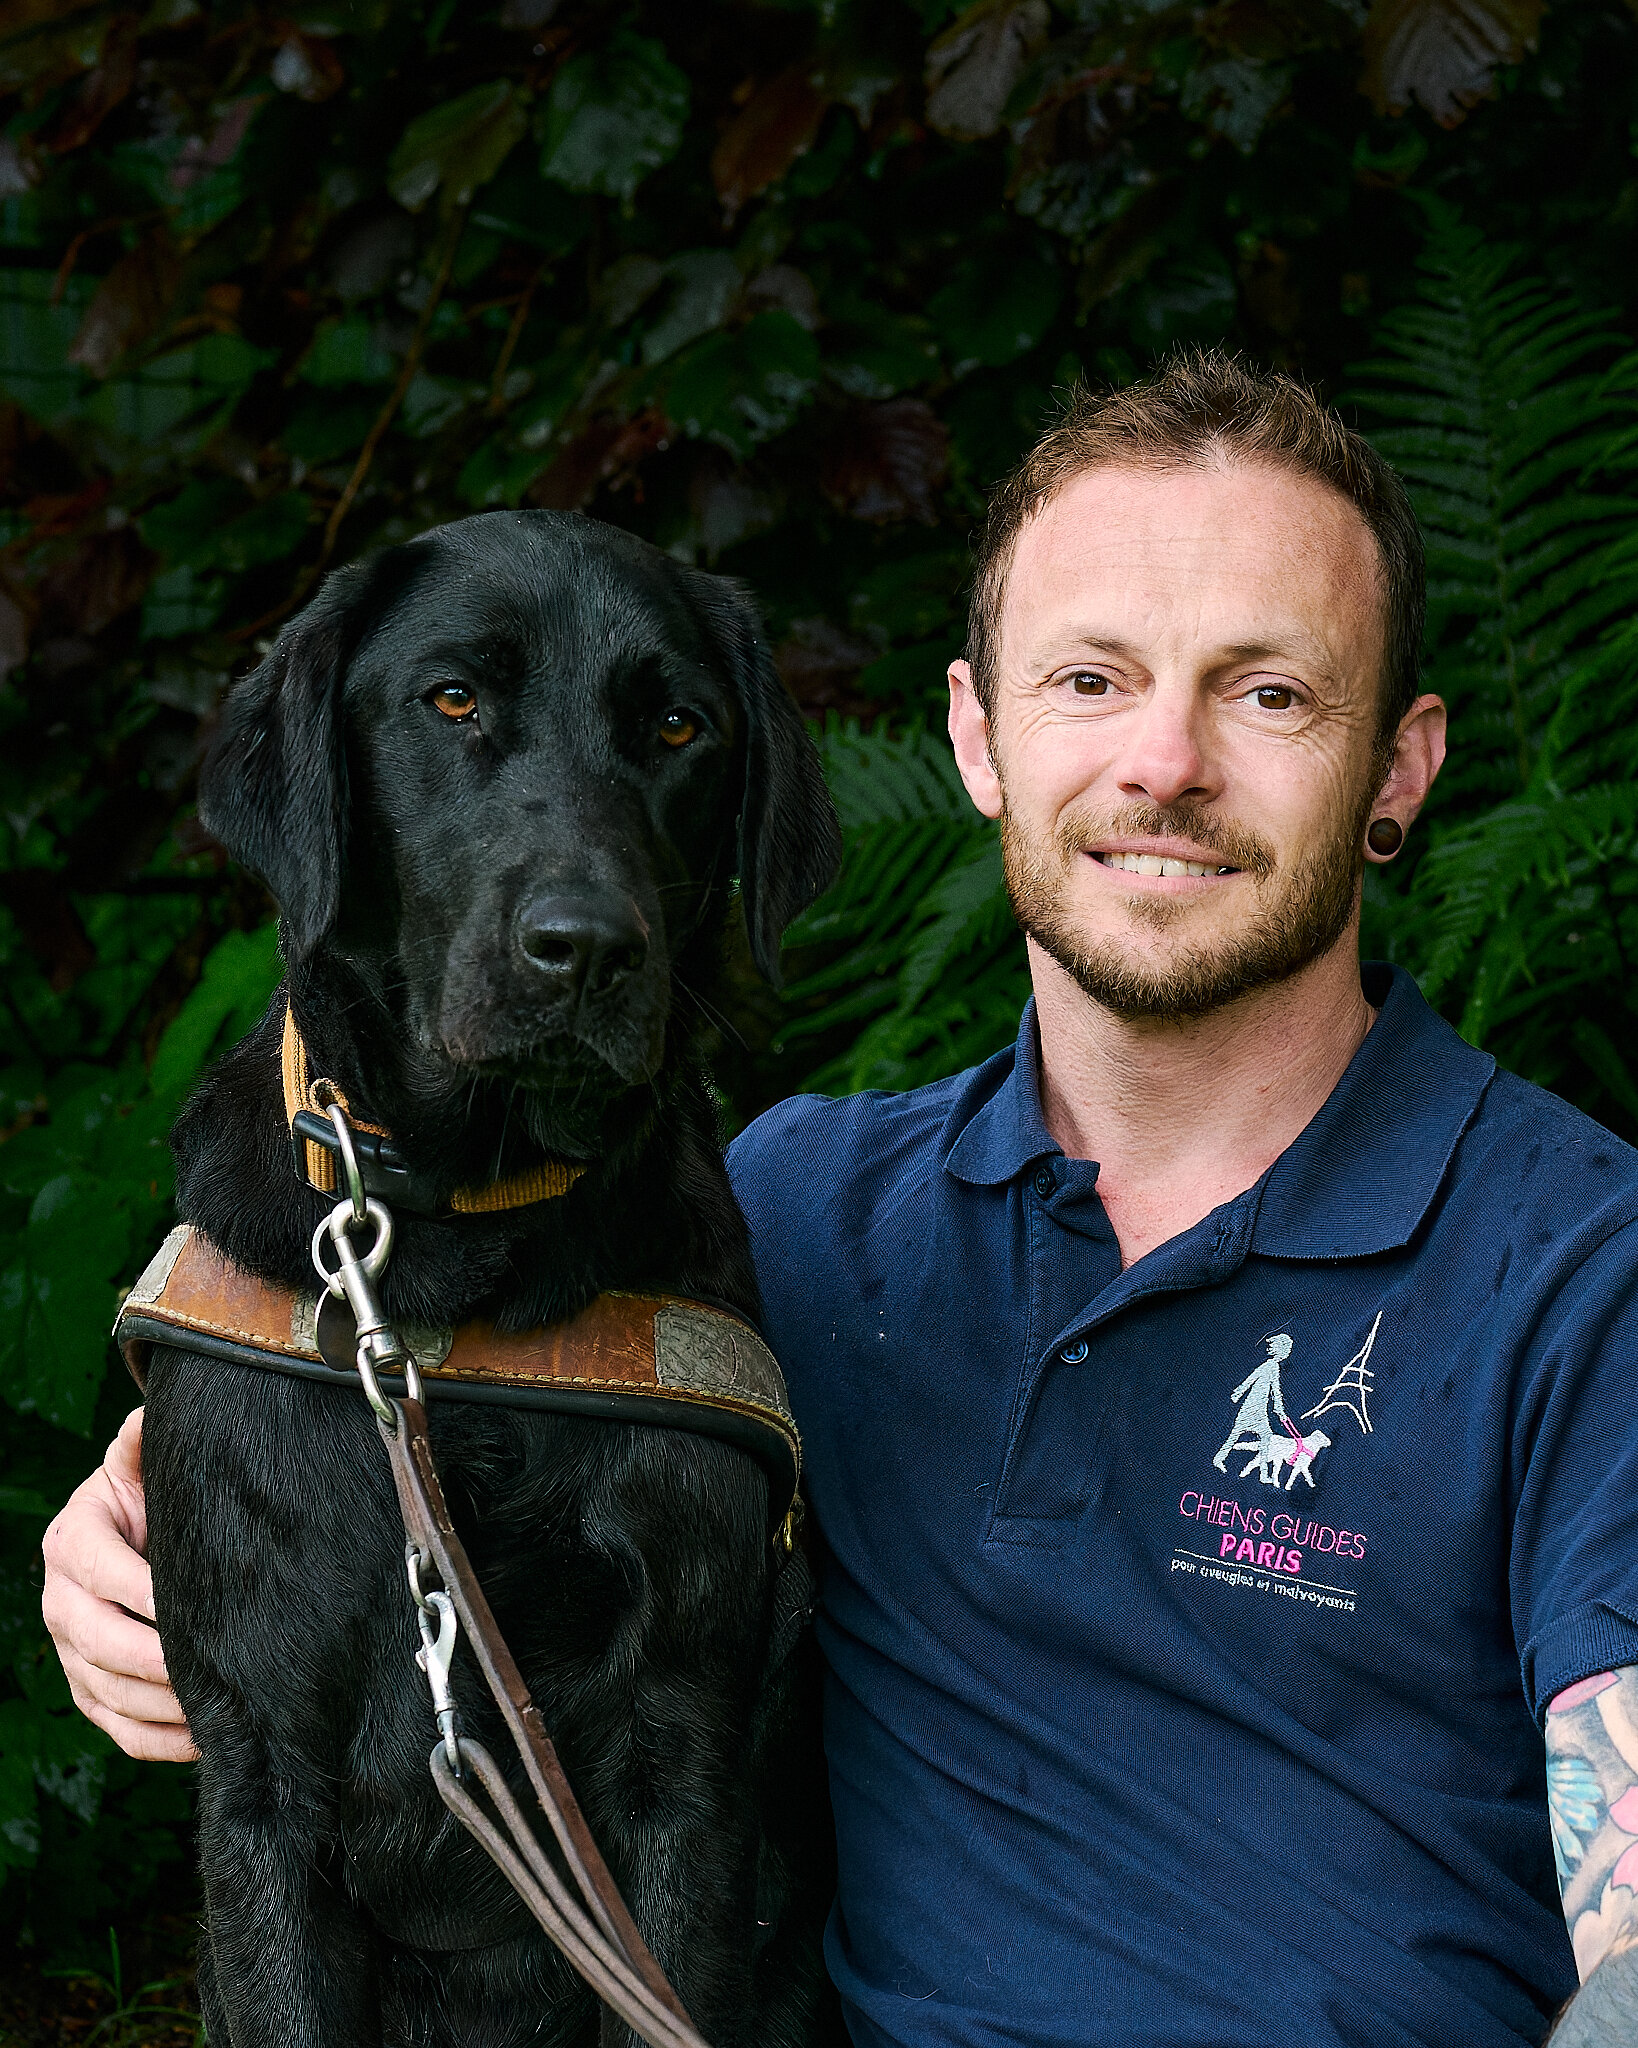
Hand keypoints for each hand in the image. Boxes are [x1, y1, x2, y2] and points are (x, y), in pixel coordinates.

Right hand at [41, 1407, 195, 1761]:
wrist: (127, 1533)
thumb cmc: (144, 1497)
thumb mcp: (138, 1467)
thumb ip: (139, 1446)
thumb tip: (146, 1414)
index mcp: (71, 1541)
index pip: (104, 1573)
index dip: (147, 1592)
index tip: (196, 1604)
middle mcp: (61, 1601)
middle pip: (101, 1642)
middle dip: (157, 1658)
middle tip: (214, 1665)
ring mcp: (70, 1652)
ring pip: (108, 1691)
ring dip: (161, 1704)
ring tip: (217, 1705)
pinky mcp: (87, 1690)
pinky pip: (116, 1729)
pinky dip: (156, 1741)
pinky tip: (202, 1738)